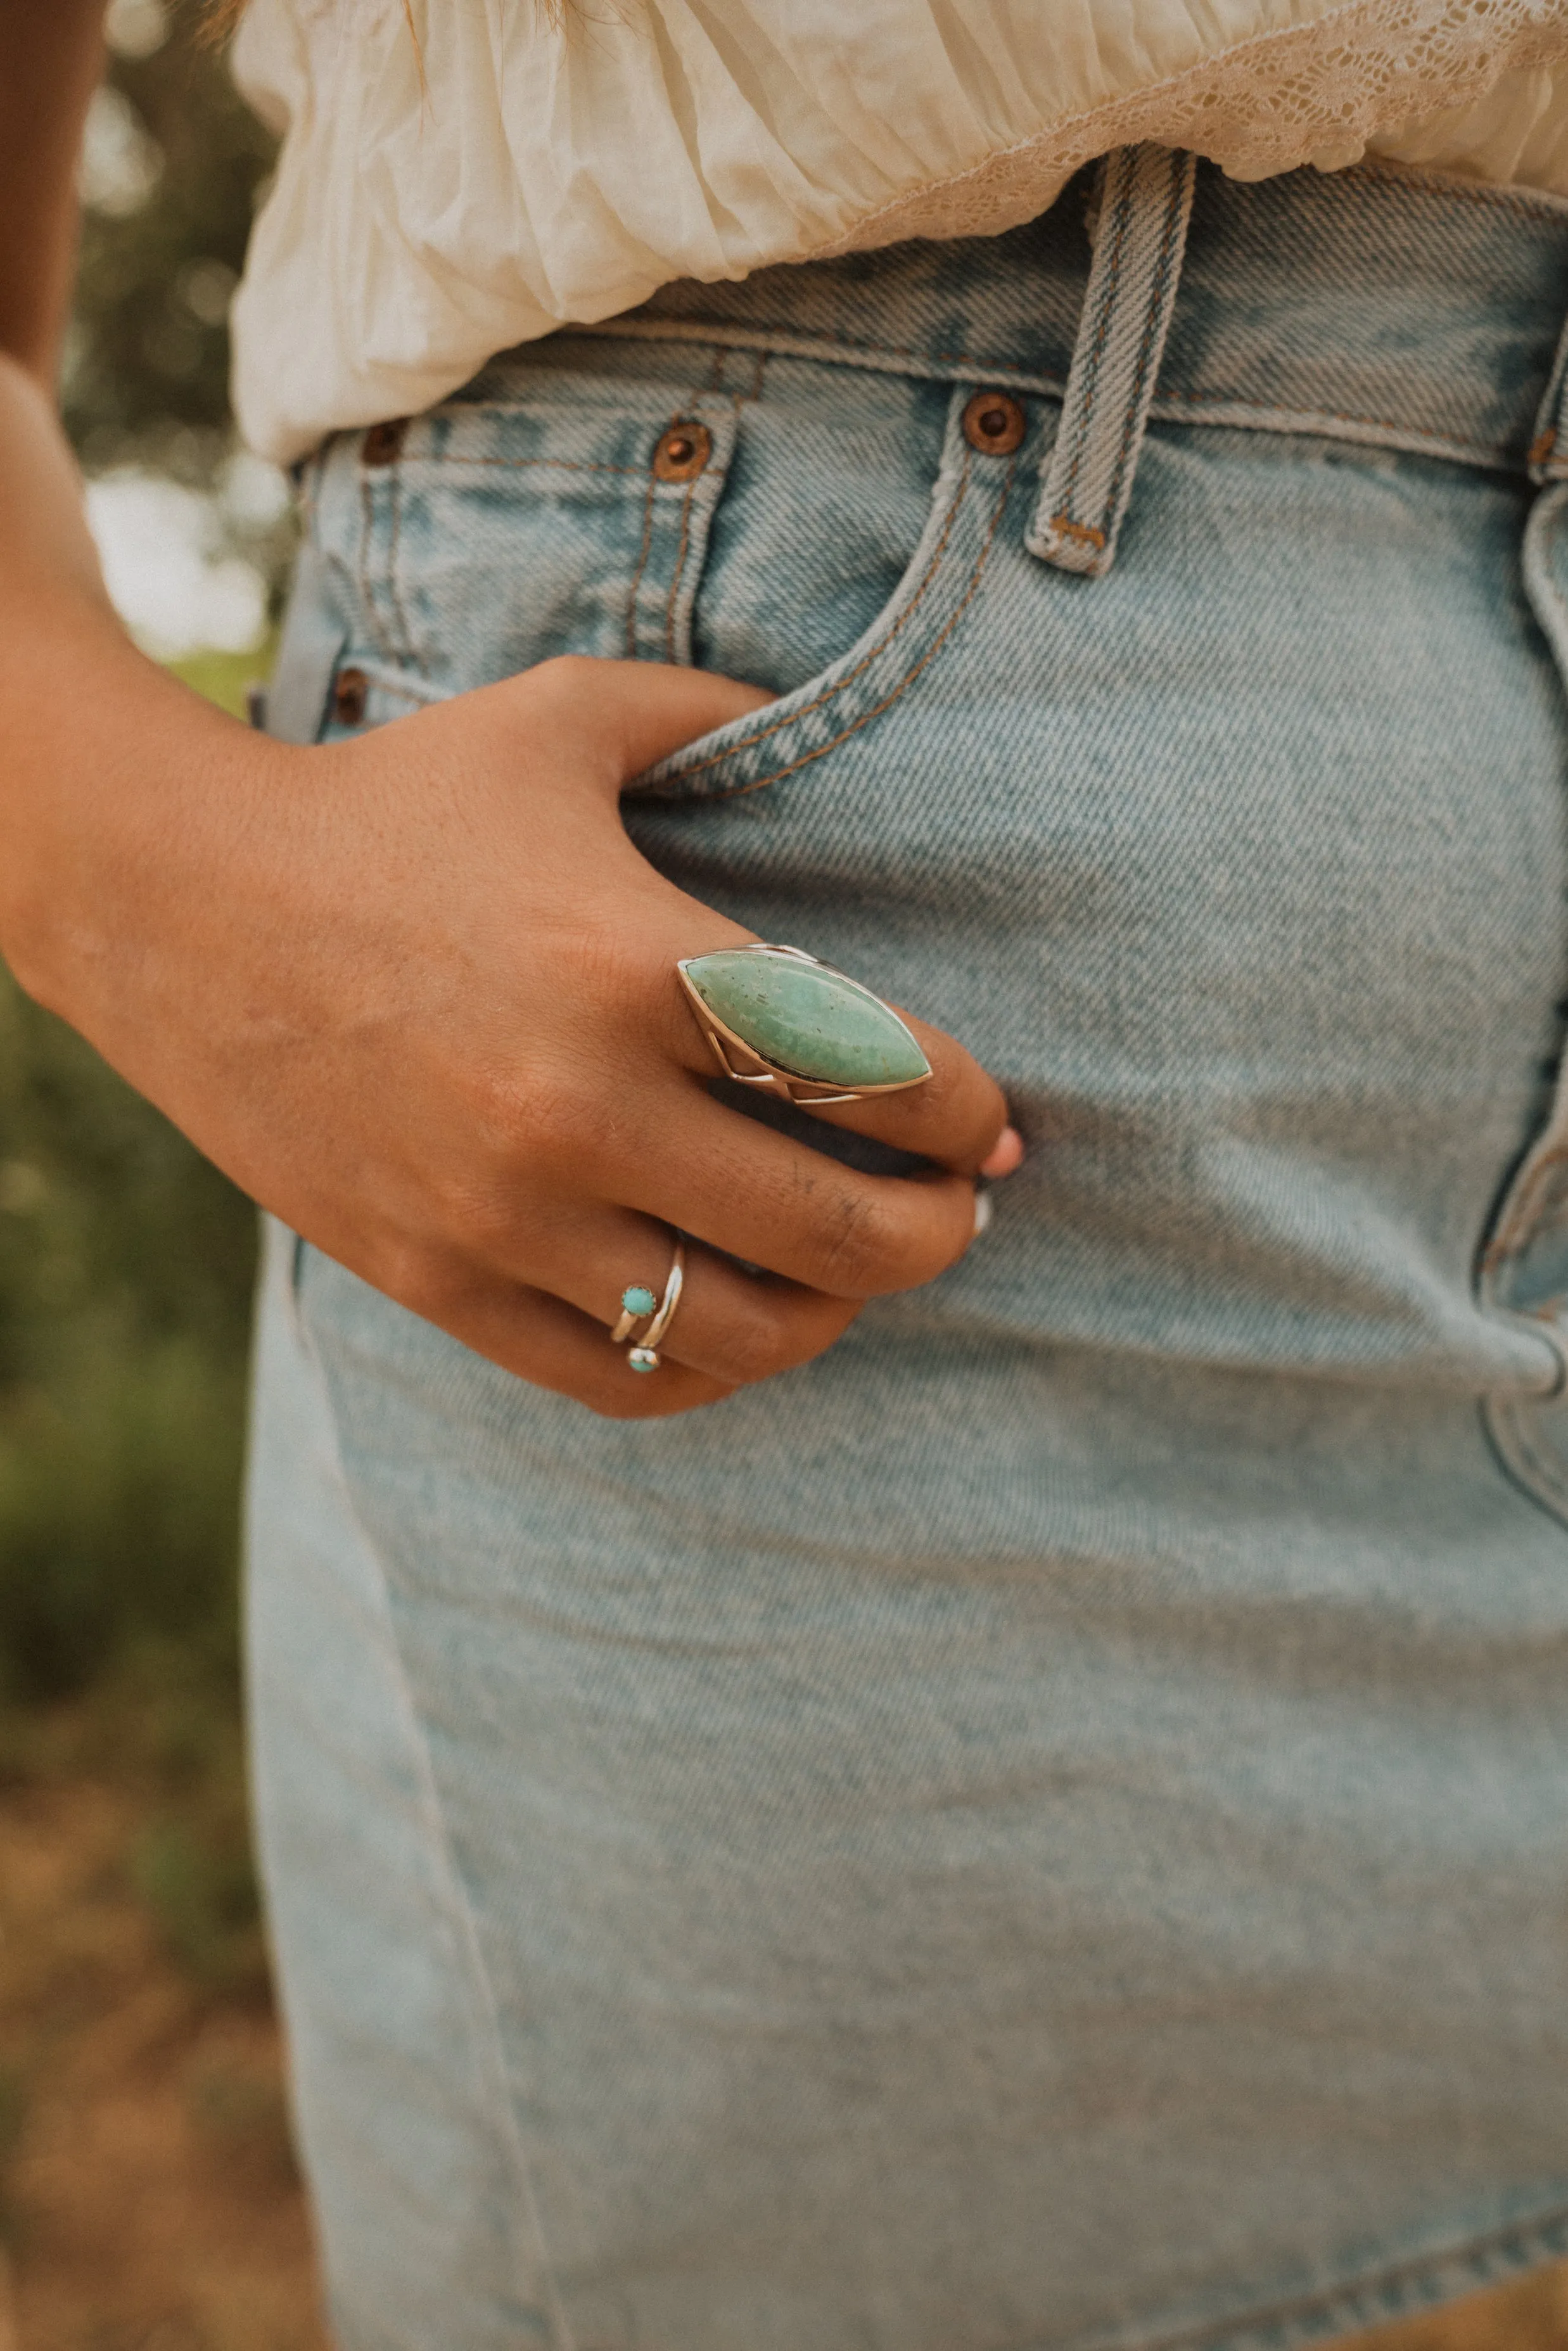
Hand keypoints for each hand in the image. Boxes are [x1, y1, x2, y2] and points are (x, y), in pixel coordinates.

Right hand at [16, 655, 1020, 1418]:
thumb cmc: (388, 803)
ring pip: (738, 1331)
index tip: (993, 1123)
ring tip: (854, 1273)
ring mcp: (504, 1213)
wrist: (177, 906)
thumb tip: (826, 711)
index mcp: (633, 962)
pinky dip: (707, 1368)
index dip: (968, 1113)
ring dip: (834, 1314)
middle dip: (939, 1231)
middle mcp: (578, 1107)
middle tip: (961, 1210)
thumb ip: (713, 709)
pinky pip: (617, 1377)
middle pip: (836, 1229)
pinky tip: (737, 1320)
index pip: (872, 1073)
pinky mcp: (440, 1280)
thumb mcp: (559, 719)